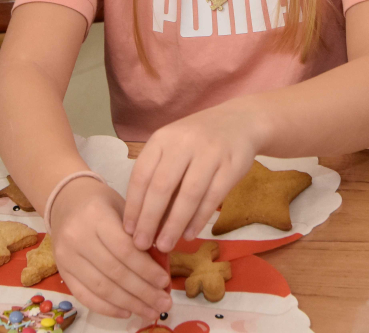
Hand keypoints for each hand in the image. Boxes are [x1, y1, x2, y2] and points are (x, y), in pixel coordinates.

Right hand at [49, 176, 171, 318]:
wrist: (66, 201)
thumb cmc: (102, 203)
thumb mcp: (123, 207)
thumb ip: (141, 232)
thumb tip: (163, 265)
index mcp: (96, 216)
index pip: (125, 249)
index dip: (147, 269)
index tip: (165, 282)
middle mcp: (77, 237)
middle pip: (115, 272)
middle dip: (143, 292)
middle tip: (164, 304)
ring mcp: (66, 256)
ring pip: (101, 288)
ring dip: (129, 304)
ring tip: (151, 312)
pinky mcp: (61, 271)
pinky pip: (85, 296)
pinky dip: (107, 308)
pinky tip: (127, 312)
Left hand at [122, 100, 268, 251]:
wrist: (240, 121)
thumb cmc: (197, 141)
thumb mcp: (173, 147)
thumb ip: (158, 175)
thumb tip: (141, 220)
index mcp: (163, 138)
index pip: (141, 174)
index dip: (133, 205)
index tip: (128, 230)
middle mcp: (184, 142)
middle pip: (162, 186)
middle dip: (149, 219)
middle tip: (142, 245)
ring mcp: (210, 153)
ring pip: (189, 194)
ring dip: (174, 224)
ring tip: (165, 245)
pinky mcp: (231, 165)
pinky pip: (213, 197)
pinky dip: (199, 218)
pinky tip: (189, 234)